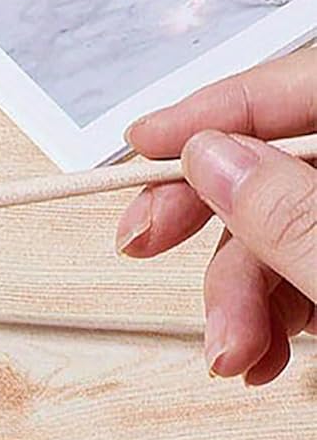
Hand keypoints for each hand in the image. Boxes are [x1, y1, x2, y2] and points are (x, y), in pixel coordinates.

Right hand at [116, 52, 316, 383]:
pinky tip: (263, 354)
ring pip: (285, 227)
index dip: (208, 112)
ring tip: (230, 354)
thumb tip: (210, 158)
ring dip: (238, 294)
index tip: (139, 144)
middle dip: (205, 216)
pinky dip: (275, 312)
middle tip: (139, 246)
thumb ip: (294, 216)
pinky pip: (307, 267)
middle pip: (275, 162)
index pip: (294, 85)